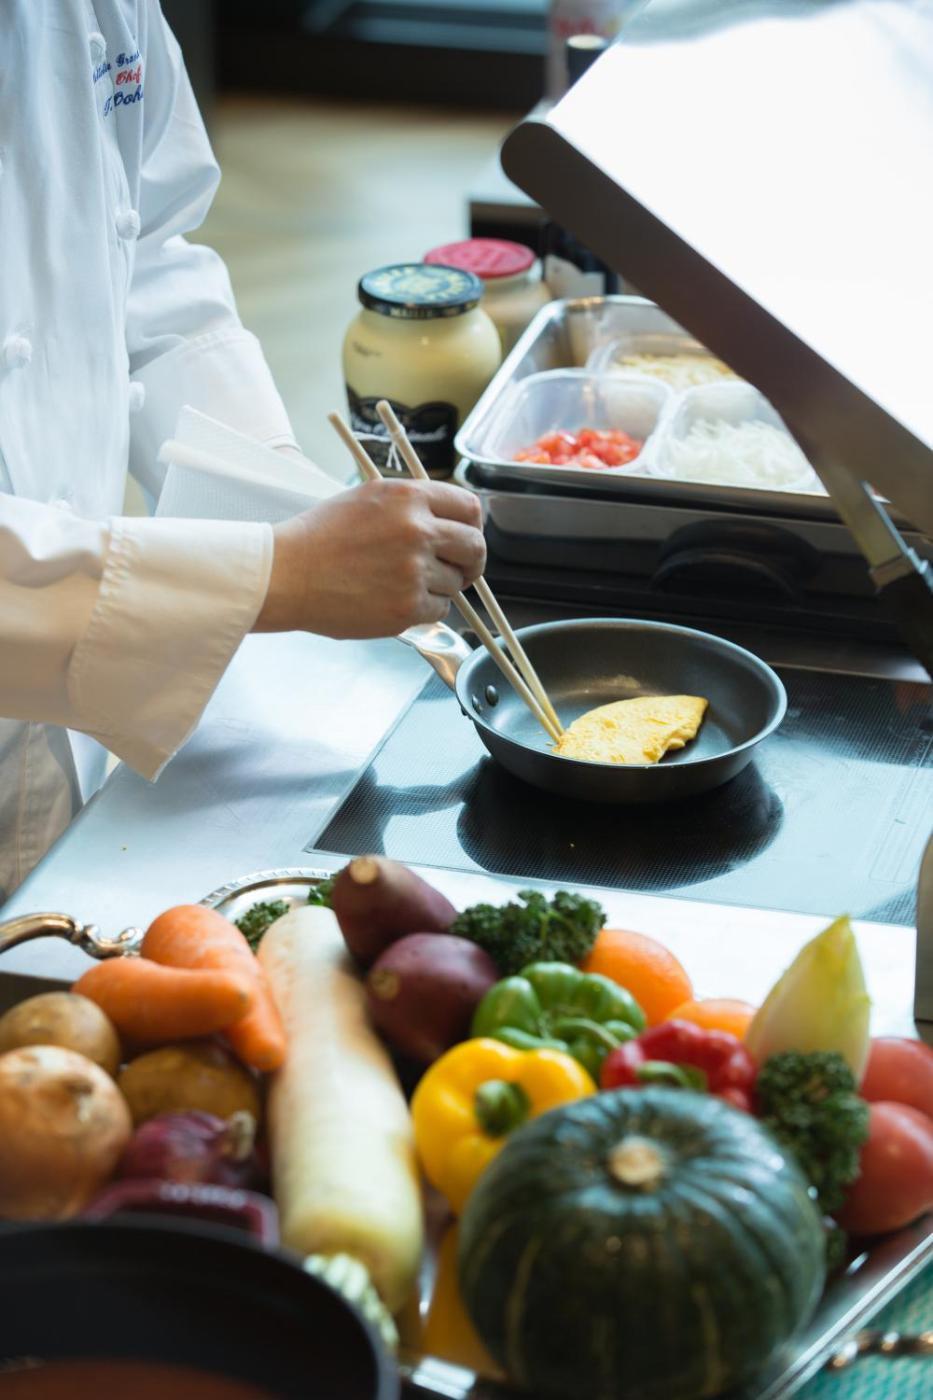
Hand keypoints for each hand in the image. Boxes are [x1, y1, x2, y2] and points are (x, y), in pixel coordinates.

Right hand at [254, 477, 485, 638]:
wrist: (288, 574)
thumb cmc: (319, 538)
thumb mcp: (368, 498)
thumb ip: (412, 506)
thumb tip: (450, 522)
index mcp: (409, 497)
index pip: (469, 508)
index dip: (473, 527)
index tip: (467, 538)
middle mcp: (417, 530)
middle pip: (475, 547)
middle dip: (471, 562)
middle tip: (460, 571)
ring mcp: (414, 570)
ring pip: (455, 583)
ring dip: (438, 587)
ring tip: (400, 584)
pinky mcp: (407, 606)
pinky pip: (439, 610)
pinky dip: (424, 610)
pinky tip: (393, 600)